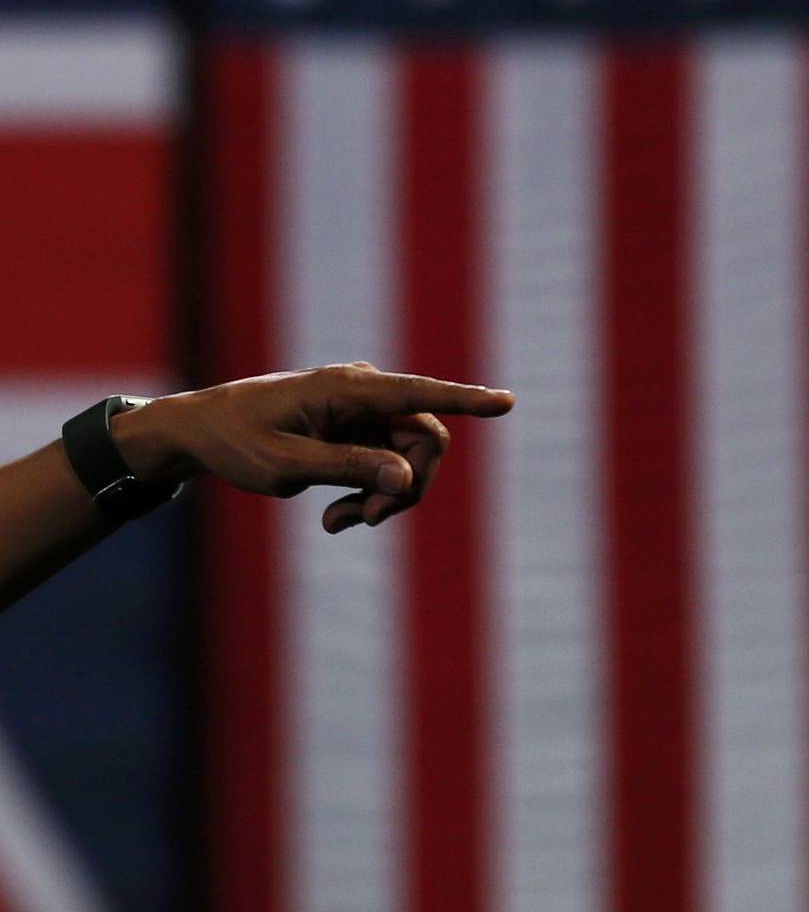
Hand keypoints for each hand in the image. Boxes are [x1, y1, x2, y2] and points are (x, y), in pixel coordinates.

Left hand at [110, 365, 513, 532]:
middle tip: (365, 521)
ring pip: (409, 457)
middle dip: (406, 487)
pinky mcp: (356, 428)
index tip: (507, 402)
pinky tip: (335, 517)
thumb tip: (407, 475)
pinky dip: (369, 492)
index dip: (469, 401)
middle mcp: (364, 391)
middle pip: (424, 441)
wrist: (199, 432)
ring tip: (339, 523)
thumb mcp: (287, 466)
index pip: (422, 393)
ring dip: (384, 496)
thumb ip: (350, 468)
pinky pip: (387, 463)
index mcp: (349, 388)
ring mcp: (363, 409)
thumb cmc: (236, 443)